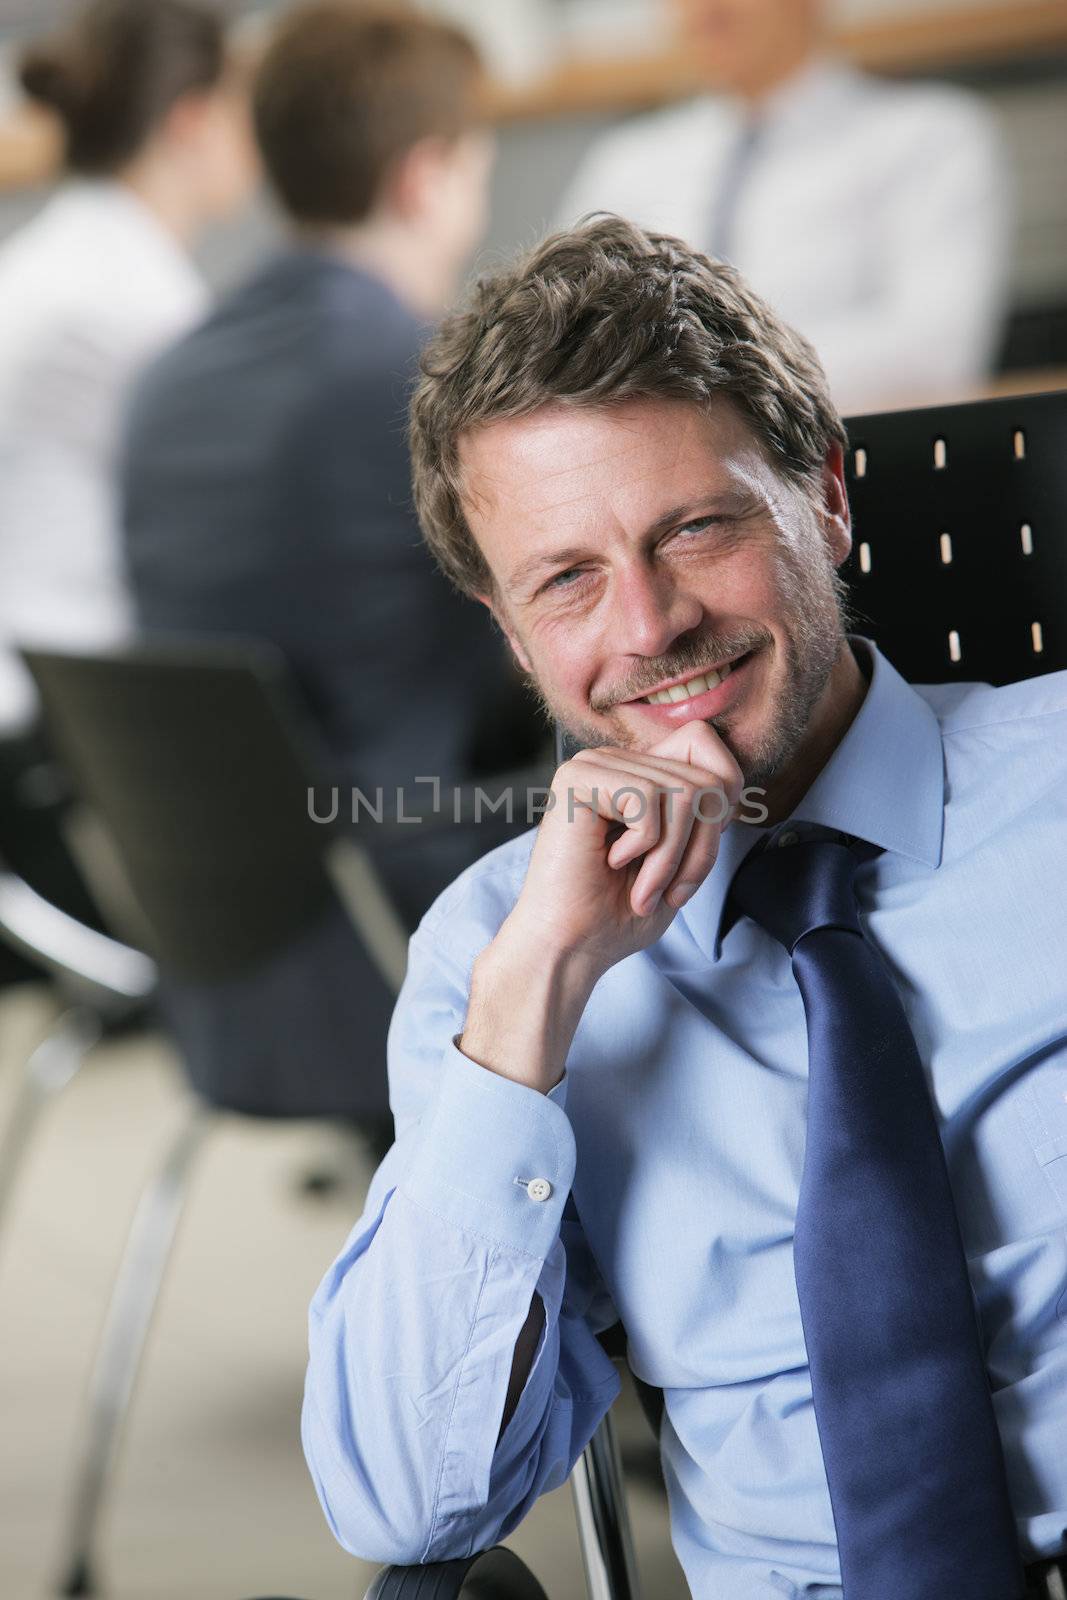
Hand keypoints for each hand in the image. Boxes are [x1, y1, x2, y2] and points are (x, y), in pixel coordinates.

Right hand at [503, 719, 742, 982]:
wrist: (568, 948)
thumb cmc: (618, 914)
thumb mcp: (681, 858)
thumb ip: (703, 812)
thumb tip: (730, 781)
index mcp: (635, 773)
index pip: (705, 745)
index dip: (722, 803)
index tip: (691, 860)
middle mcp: (613, 761)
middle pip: (707, 780)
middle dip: (700, 850)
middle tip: (667, 892)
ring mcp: (593, 765)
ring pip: (686, 792)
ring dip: (672, 858)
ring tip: (642, 889)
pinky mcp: (577, 778)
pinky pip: (649, 799)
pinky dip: (646, 849)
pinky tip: (611, 864)